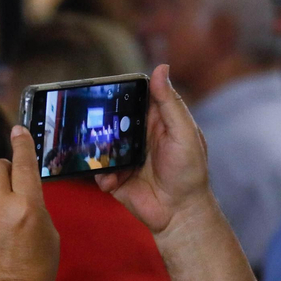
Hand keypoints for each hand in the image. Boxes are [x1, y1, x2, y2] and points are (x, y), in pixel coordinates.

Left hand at [0, 126, 58, 280]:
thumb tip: (24, 188)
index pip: (23, 163)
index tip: (19, 130)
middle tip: (13, 179)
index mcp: (28, 207)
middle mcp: (0, 207)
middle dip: (6, 167)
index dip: (22, 142)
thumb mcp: (50, 234)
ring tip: (1, 202)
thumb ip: (37, 206)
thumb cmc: (35, 271)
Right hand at [97, 65, 211, 234]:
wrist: (180, 213)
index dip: (120, 89)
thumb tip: (160, 67)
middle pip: (111, 118)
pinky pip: (98, 170)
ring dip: (98, 150)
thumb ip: (170, 103)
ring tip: (105, 158)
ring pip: (100, 144)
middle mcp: (137, 134)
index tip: (104, 86)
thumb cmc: (189, 171)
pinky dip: (101, 174)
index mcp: (155, 119)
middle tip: (92, 122)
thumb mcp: (183, 133)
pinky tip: (112, 181)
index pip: (133, 95)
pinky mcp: (114, 177)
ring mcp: (124, 155)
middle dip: (100, 120)